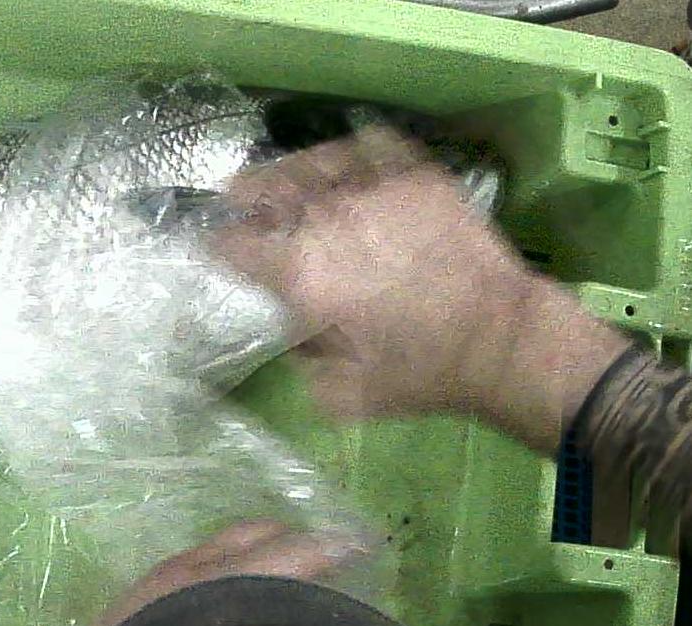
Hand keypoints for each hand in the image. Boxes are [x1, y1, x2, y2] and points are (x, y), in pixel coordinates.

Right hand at [213, 128, 627, 451]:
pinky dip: (347, 149)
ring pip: (310, 159)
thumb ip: (300, 353)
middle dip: (243, 198)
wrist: (501, 341)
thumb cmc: (417, 375)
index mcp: (298, 274)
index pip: (230, 244)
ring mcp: (374, 189)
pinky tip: (343, 162)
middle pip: (263, 189)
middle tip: (236, 202)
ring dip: (286, 169)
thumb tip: (294, 322)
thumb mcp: (337, 393)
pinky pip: (369, 144)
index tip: (213, 247)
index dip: (214, 244)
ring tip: (280, 176)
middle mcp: (326, 220)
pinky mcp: (418, 176)